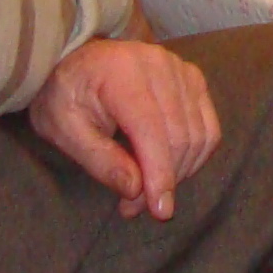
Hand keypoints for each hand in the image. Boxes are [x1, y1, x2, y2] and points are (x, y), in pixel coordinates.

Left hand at [27, 38, 220, 219]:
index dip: (159, 174)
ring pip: (199, 135)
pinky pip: (209, 127)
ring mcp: (181, 70)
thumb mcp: (63, 130)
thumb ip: (99, 160)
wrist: (78, 61)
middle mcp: (159, 65)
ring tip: (148, 190)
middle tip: (136, 207)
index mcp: (121, 72)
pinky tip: (171, 169)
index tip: (159, 211)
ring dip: (181, 172)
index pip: (151, 129)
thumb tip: (135, 190)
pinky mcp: (193, 79)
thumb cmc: (65, 96)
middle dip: (165, 180)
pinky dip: (195, 156)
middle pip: (179, 135)